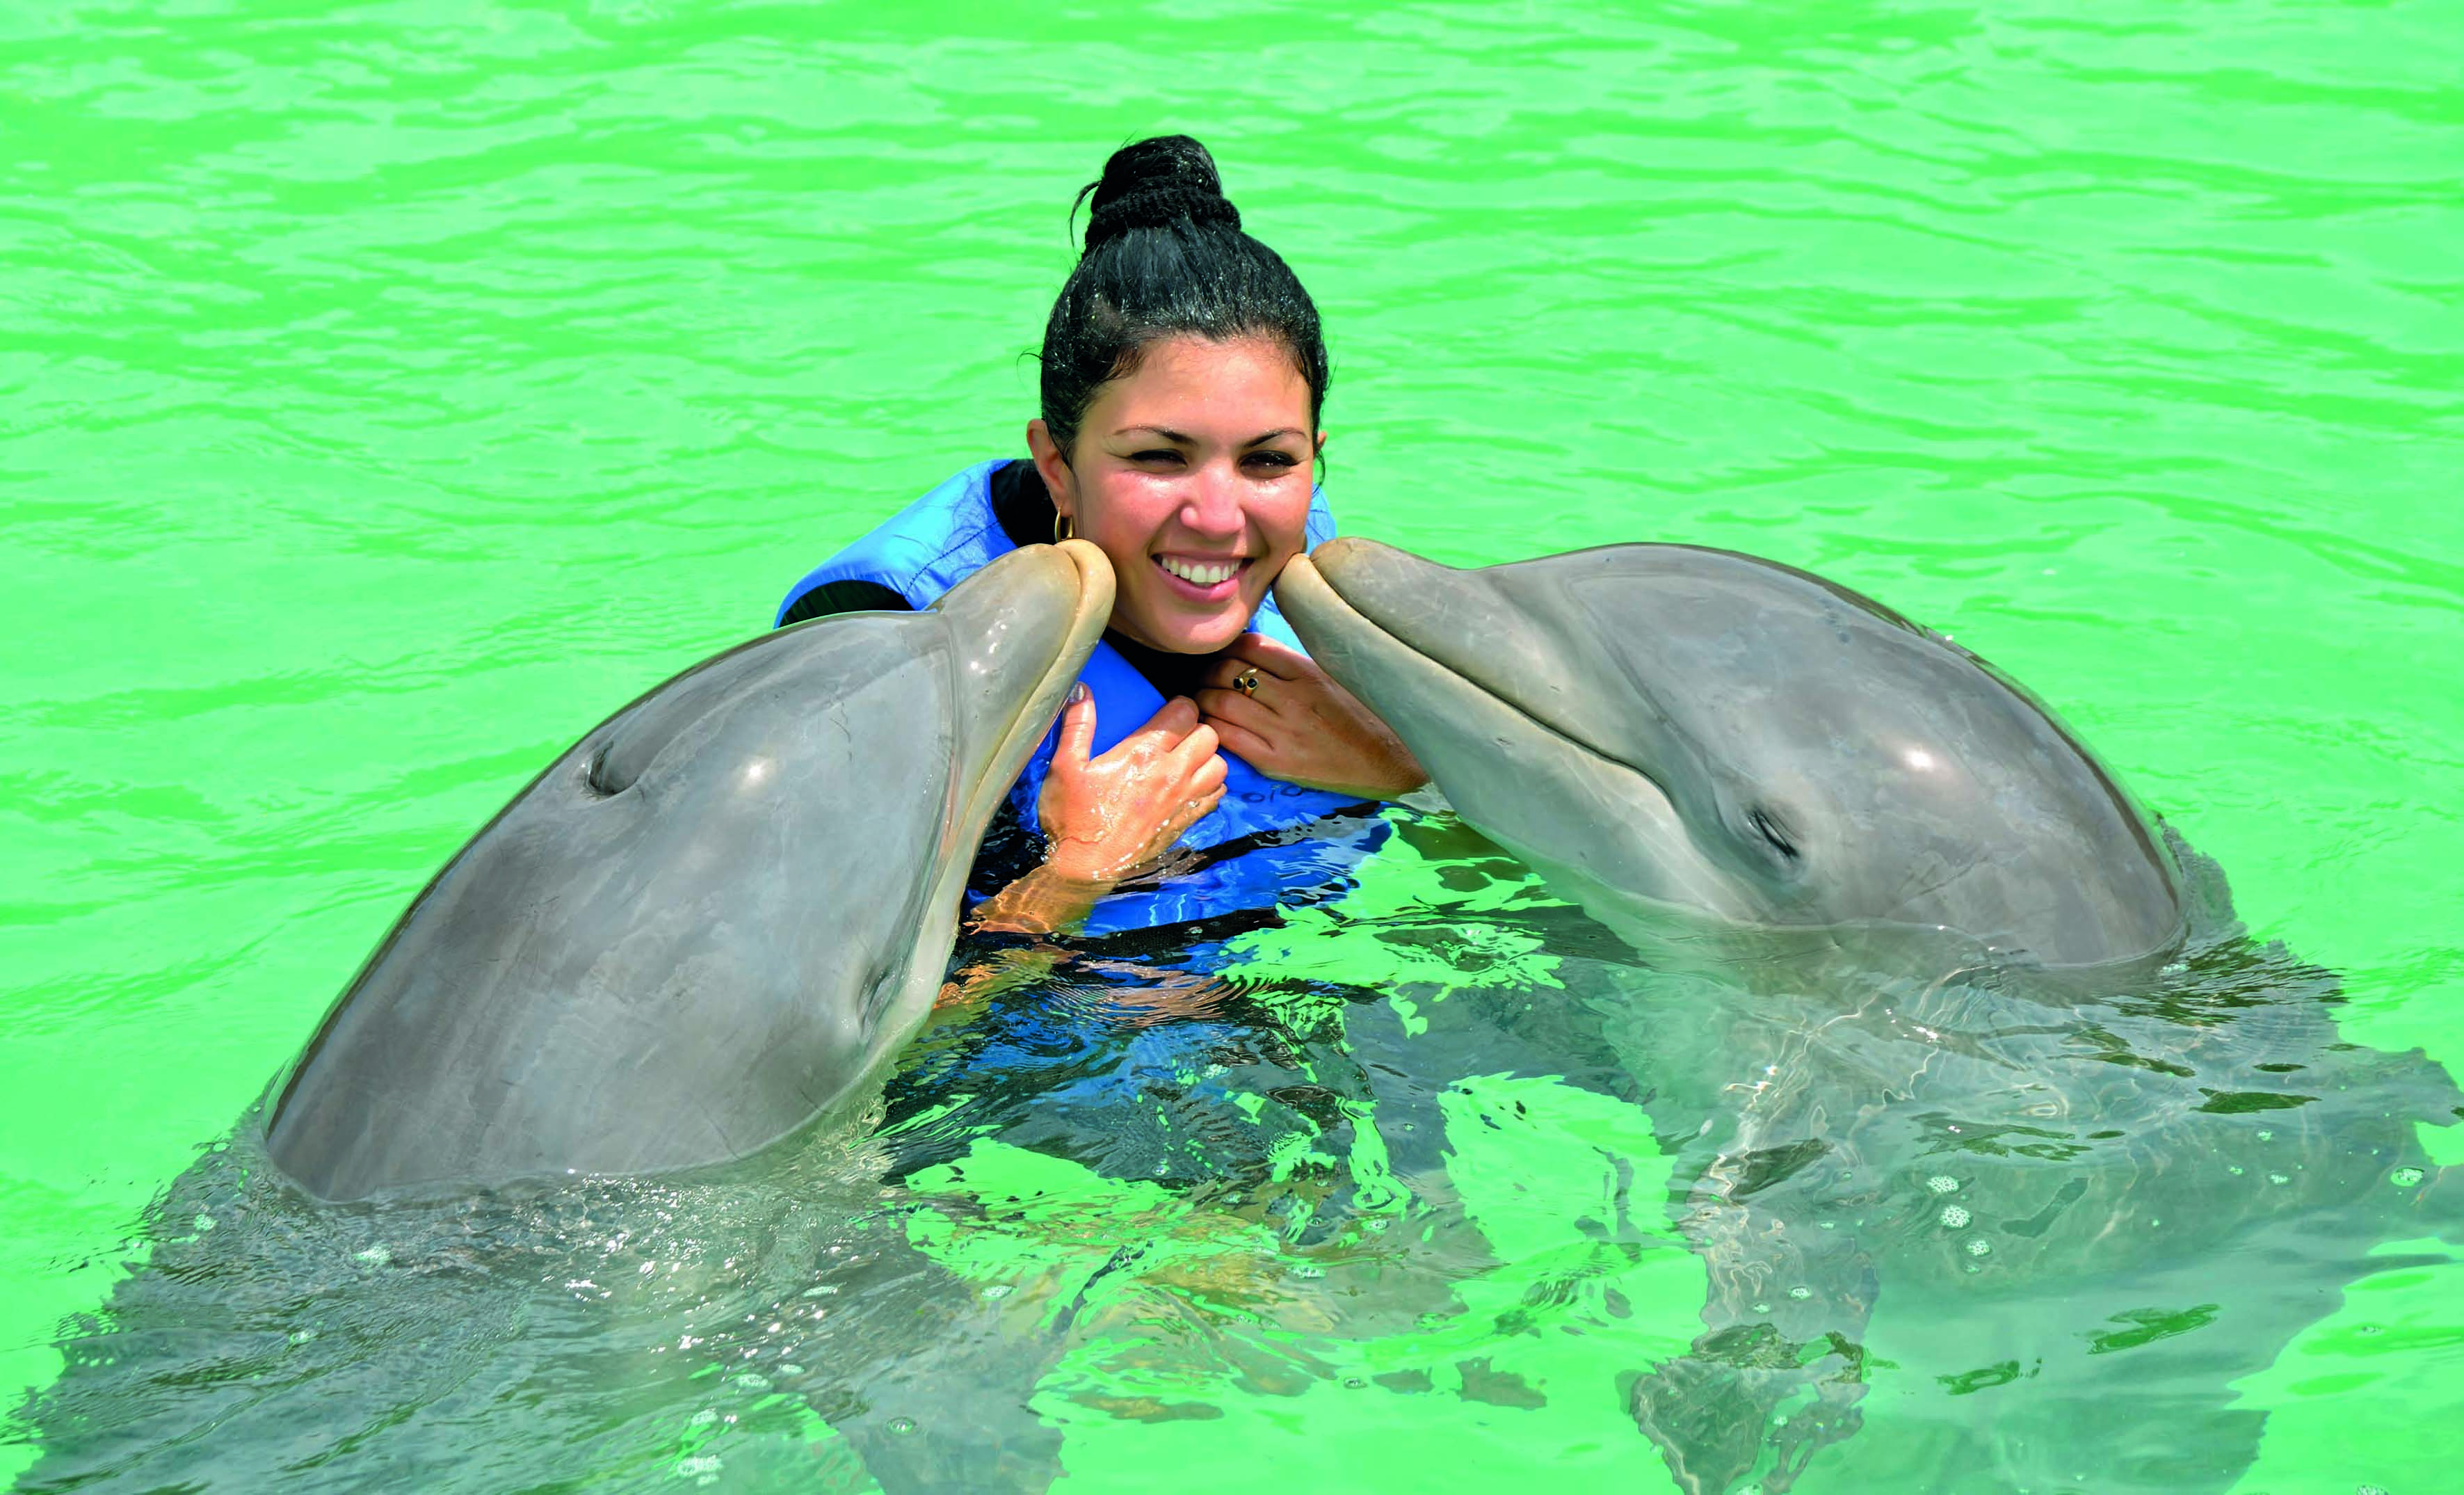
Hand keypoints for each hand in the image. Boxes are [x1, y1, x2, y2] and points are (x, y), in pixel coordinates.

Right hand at [1036, 688, 1227, 882]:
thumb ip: (1077, 724)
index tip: (1168, 711)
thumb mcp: (1065, 766)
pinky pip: (1217, 796)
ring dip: (1208, 757)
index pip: (1185, 712)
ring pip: (1220, 765)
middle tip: (1178, 734)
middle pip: (1210, 735)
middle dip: (1197, 728)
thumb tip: (1081, 688)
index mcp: (1144, 753)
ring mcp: (1182, 800)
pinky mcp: (1186, 822)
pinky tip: (1191, 786)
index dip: (1179, 706)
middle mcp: (1172, 774)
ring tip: (1188, 759)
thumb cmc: (1072, 817)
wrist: (1085, 868)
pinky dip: (1211, 786)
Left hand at [1196, 633, 1427, 800]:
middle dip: (1207, 671)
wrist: (1386, 761)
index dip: (1226, 647)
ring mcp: (1283, 731)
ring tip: (1199, 700)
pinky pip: (1229, 738)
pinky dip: (1211, 728)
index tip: (1219, 653)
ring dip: (1202, 698)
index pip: (1251, 645)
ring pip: (1222, 703)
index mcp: (1307, 672)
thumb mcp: (1331, 677)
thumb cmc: (1359, 716)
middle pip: (1229, 672)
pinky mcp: (1276, 761)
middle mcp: (1293, 698)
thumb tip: (1250, 648)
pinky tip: (1208, 726)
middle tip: (1200, 676)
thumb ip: (1292, 663)